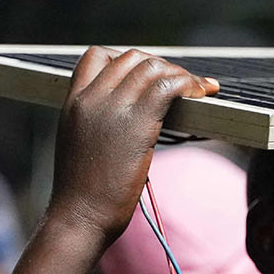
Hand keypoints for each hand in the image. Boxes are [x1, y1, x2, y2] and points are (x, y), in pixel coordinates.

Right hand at [47, 47, 218, 242]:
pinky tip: (201, 96)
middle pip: (132, 57)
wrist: (80, 216)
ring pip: (153, 68)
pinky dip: (189, 85)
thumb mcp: (78, 145)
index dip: (127, 61)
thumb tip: (123, 122)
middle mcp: (91, 97)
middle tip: (181, 86)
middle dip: (161, 66)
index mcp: (72, 101)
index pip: (98, 56)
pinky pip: (169, 86)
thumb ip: (95, 123)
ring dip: (181, 75)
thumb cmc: (82, 194)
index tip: (146, 78)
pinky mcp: (138, 122)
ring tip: (197, 91)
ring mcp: (113, 107)